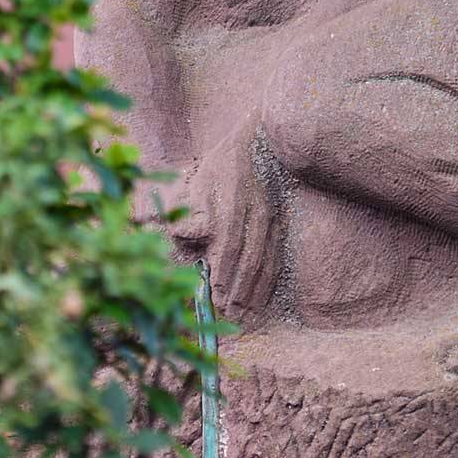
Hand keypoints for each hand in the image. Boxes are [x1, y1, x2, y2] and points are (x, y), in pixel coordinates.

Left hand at [187, 139, 282, 317]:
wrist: (259, 144)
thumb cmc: (220, 167)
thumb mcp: (197, 181)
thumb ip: (186, 212)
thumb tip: (177, 236)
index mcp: (233, 203)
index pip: (229, 243)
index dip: (223, 271)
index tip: (215, 293)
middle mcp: (255, 213)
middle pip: (248, 258)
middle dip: (238, 289)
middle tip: (228, 313)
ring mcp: (272, 219)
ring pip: (265, 261)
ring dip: (254, 291)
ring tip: (245, 313)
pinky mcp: (280, 224)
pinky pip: (276, 257)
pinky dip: (269, 281)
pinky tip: (262, 297)